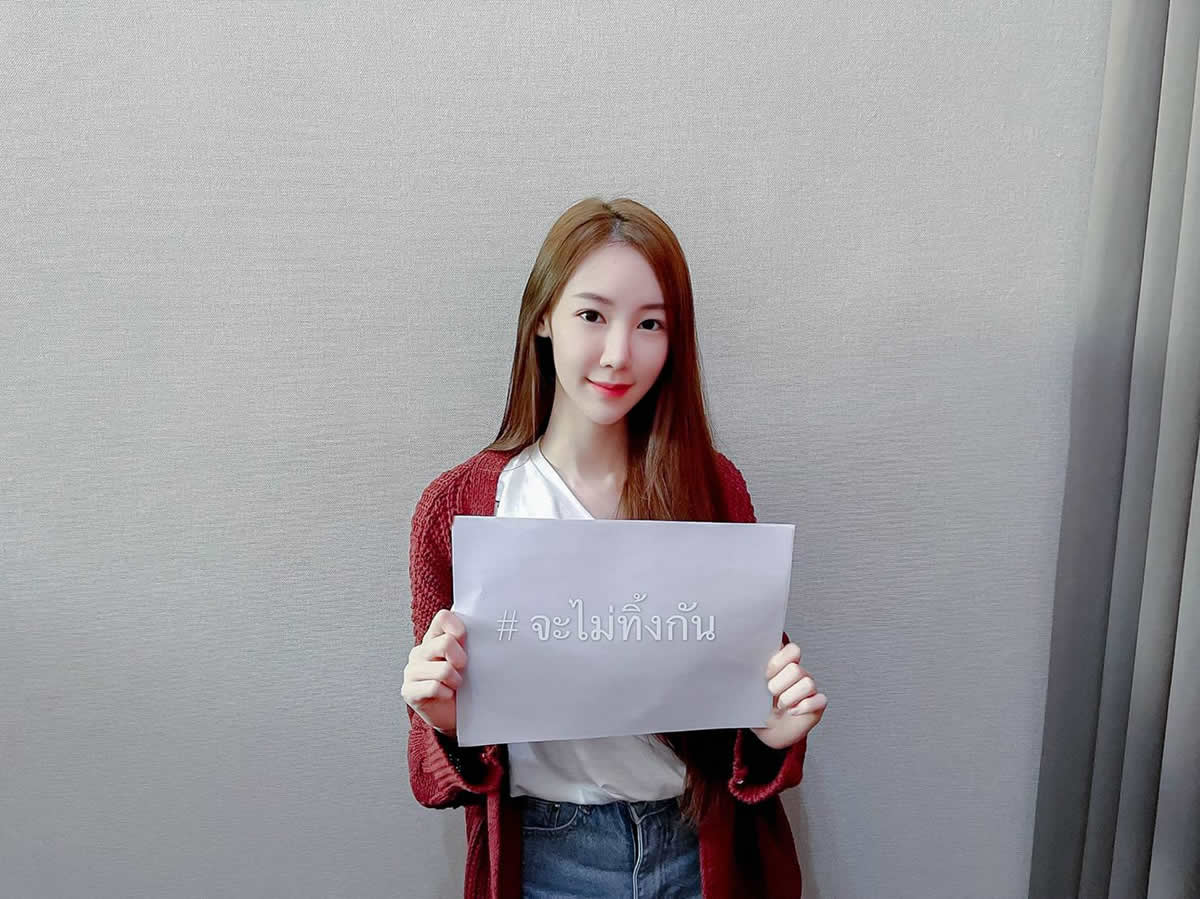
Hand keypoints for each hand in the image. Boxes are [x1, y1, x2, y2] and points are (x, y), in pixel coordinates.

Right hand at [402, 609, 467, 737]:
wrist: (454, 715)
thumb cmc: (463, 685)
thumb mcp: (469, 660)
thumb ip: (470, 642)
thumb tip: (483, 622)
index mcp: (434, 638)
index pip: (443, 618)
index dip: (458, 627)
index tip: (465, 640)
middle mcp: (420, 652)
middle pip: (445, 643)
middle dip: (461, 658)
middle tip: (464, 668)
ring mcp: (412, 671)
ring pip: (442, 669)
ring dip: (455, 679)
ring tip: (456, 684)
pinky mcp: (409, 691)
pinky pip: (433, 687)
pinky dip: (446, 693)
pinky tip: (447, 695)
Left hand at [752, 642, 826, 749]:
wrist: (765, 730)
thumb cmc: (758, 707)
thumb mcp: (750, 686)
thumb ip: (753, 670)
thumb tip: (744, 658)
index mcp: (783, 664)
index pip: (792, 650)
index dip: (779, 661)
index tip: (767, 673)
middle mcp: (798, 674)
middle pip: (796, 669)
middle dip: (779, 684)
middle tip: (770, 693)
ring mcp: (809, 689)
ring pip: (807, 684)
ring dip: (788, 698)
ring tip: (780, 705)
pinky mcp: (817, 704)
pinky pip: (819, 700)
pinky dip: (802, 708)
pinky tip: (792, 712)